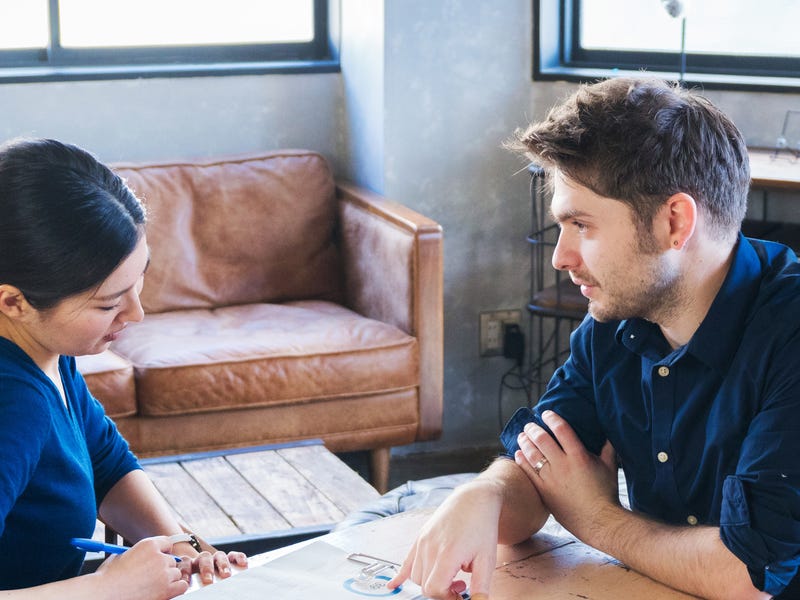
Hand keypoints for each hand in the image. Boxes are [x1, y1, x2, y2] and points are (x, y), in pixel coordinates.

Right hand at [94, 536, 187, 599]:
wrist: (103, 594)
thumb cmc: (107, 578)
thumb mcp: (121, 556)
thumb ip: (136, 553)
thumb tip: (141, 555)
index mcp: (148, 545)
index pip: (167, 543)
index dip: (162, 552)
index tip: (157, 559)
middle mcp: (159, 557)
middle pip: (172, 560)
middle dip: (163, 568)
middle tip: (151, 577)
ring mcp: (164, 573)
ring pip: (176, 573)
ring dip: (168, 579)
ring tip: (153, 585)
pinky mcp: (166, 589)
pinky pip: (181, 586)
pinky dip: (175, 589)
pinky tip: (164, 591)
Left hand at [176, 547, 247, 584]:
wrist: (205, 583)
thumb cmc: (195, 587)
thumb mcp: (189, 587)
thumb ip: (185, 588)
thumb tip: (178, 595)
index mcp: (190, 566)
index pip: (185, 563)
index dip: (185, 571)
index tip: (186, 583)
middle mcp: (202, 560)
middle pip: (203, 558)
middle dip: (206, 569)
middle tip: (208, 580)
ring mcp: (216, 559)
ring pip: (219, 555)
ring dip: (222, 564)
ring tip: (226, 575)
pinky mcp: (229, 559)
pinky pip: (233, 555)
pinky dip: (238, 557)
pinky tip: (242, 563)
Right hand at [387, 480, 501, 598]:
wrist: (473, 499)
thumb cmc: (481, 526)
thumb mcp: (487, 559)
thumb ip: (481, 586)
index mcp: (447, 554)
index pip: (435, 590)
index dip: (448, 598)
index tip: (461, 595)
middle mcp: (430, 548)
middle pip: (425, 585)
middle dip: (441, 592)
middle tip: (460, 585)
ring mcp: (422, 542)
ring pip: (416, 576)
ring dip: (430, 582)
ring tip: (450, 575)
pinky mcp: (420, 537)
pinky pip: (406, 562)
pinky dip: (400, 576)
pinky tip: (393, 585)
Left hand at [515, 410, 619, 540]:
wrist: (599, 521)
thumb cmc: (606, 494)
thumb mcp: (610, 468)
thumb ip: (607, 449)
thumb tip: (608, 435)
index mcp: (579, 456)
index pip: (561, 430)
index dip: (552, 418)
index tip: (545, 413)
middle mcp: (563, 465)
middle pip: (542, 439)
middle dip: (533, 429)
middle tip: (529, 425)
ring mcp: (551, 478)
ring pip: (532, 454)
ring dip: (524, 442)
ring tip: (522, 436)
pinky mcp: (544, 491)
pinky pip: (528, 472)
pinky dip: (521, 461)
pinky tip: (518, 454)